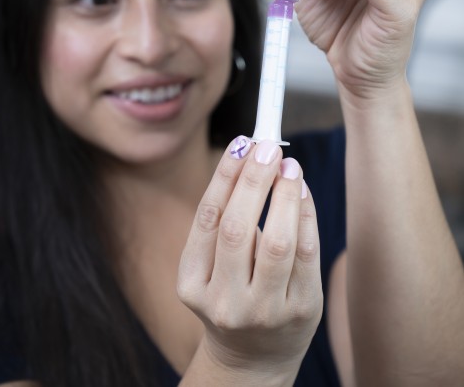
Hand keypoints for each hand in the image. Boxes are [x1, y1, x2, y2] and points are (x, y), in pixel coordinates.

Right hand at [178, 137, 321, 383]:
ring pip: (277, 242)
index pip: (208, 218)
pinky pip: (306, 254)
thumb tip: (249, 156)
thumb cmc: (231, 292)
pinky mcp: (300, 311)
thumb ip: (225, 217)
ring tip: (290, 166)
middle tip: (268, 147)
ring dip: (284, 195)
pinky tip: (302, 191)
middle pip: (237, 228)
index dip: (225, 176)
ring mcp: (263, 311)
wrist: (253, 357)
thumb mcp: (211, 264)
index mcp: (192, 283)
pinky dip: (306, 214)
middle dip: (254, 180)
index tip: (241, 143)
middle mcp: (223, 301)